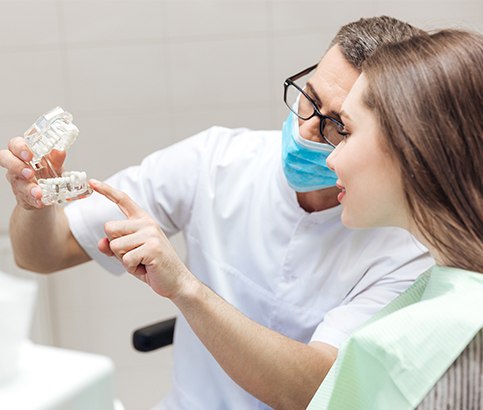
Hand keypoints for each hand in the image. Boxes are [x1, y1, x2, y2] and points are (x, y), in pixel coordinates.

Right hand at [0, 136, 65, 208]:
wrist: (50, 191)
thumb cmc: (48, 171)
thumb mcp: (55, 163)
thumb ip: (56, 157)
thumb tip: (60, 150)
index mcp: (23, 152)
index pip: (15, 144)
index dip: (20, 148)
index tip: (29, 155)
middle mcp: (15, 165)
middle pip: (6, 160)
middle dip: (16, 166)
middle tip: (29, 173)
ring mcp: (16, 181)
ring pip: (17, 183)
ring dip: (28, 188)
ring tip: (38, 193)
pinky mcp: (21, 196)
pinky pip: (24, 198)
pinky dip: (33, 200)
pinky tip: (40, 202)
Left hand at [90, 179, 191, 298]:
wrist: (176, 281)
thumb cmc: (153, 267)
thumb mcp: (129, 255)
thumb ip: (114, 247)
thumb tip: (101, 242)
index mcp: (142, 221)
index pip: (123, 200)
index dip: (106, 191)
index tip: (92, 182)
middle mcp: (147, 223)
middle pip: (109, 228)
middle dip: (115, 247)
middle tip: (134, 256)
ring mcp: (151, 234)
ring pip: (115, 245)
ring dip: (124, 259)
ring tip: (141, 262)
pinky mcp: (152, 247)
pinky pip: (126, 259)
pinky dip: (132, 268)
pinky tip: (145, 268)